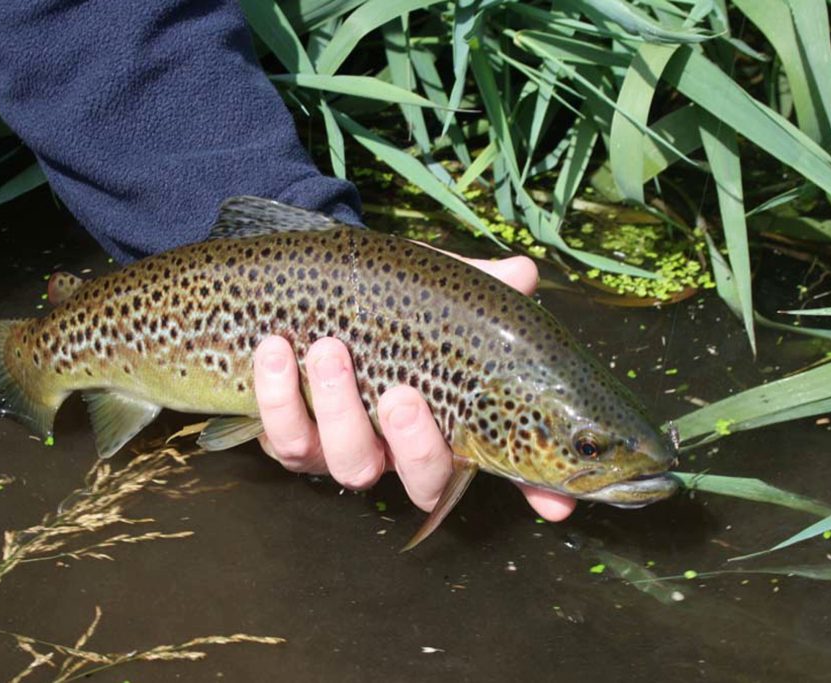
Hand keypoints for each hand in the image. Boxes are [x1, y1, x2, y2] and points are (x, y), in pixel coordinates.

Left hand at [252, 252, 575, 522]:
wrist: (305, 289)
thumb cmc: (383, 298)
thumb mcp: (430, 286)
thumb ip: (473, 284)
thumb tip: (524, 274)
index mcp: (445, 421)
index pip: (499, 462)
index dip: (533, 490)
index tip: (556, 502)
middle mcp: (397, 451)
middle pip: (422, 481)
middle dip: (414, 444)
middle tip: (402, 395)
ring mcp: (343, 450)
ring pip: (348, 464)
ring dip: (337, 409)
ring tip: (327, 350)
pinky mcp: (289, 440)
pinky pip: (283, 438)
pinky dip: (276, 394)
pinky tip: (275, 347)